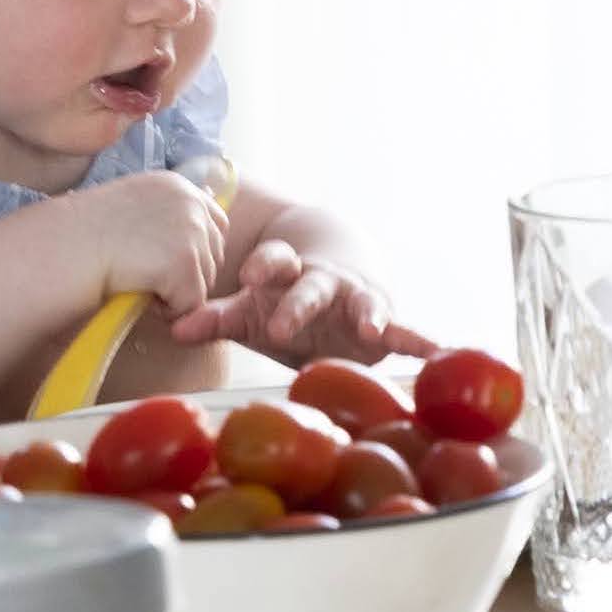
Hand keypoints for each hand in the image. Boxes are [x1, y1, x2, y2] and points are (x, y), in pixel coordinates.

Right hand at [78, 169, 231, 317]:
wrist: (60, 249)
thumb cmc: (83, 235)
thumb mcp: (131, 206)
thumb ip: (166, 213)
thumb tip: (196, 226)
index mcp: (178, 185)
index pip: (215, 223)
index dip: (192, 250)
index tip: (161, 260)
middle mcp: (191, 202)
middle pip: (215, 253)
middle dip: (186, 273)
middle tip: (143, 273)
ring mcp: (191, 230)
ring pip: (204, 279)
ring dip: (174, 290)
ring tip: (136, 280)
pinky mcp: (185, 262)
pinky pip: (191, 302)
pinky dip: (168, 308)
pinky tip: (138, 292)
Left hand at [168, 240, 438, 364]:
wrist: (335, 280)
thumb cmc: (282, 300)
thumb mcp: (248, 308)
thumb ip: (215, 317)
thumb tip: (175, 325)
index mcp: (287, 272)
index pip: (274, 261)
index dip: (263, 267)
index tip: (250, 277)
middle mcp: (325, 280)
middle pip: (313, 285)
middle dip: (300, 302)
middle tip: (282, 324)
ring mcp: (357, 298)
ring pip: (362, 301)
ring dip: (367, 312)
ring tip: (370, 327)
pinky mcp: (384, 320)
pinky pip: (405, 329)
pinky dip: (420, 339)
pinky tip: (436, 350)